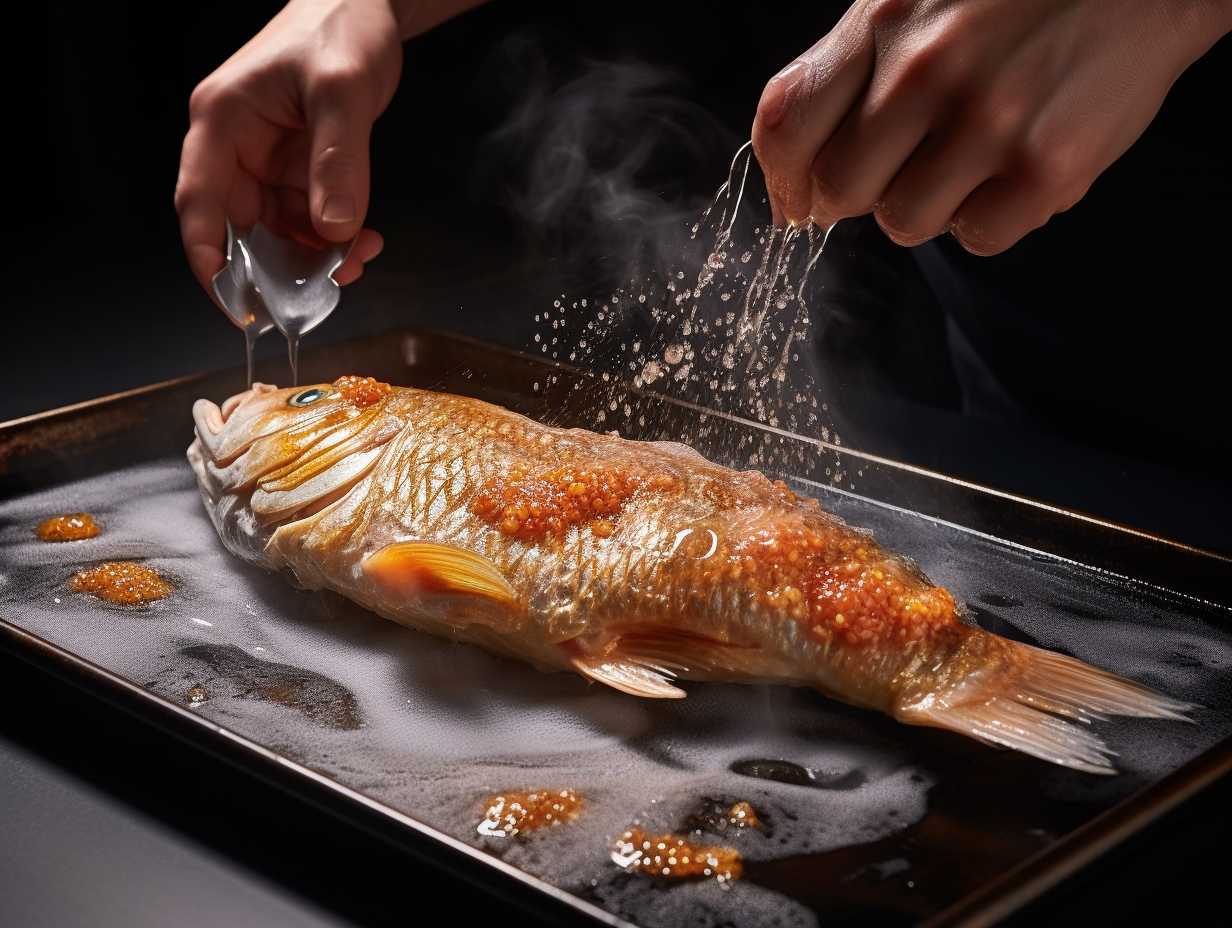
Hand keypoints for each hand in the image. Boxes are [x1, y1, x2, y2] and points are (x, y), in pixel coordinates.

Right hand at [174, 0, 402, 297]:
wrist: (367, 6)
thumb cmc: (339, 28)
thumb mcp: (341, 91)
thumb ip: (338, 162)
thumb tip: (335, 229)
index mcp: (222, 122)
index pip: (200, 203)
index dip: (210, 259)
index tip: (234, 303)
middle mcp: (236, 147)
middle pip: (242, 229)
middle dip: (281, 266)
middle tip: (324, 289)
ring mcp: (267, 161)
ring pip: (279, 230)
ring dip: (315, 255)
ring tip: (358, 257)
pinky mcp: (297, 169)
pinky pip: (307, 218)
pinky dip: (332, 238)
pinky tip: (362, 241)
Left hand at [752, 0, 1231, 254]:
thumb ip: (848, 73)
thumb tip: (797, 189)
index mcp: (884, 20)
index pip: (785, 123)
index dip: (784, 179)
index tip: (799, 199)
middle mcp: (925, 69)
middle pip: (839, 191)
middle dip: (866, 190)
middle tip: (913, 160)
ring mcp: (988, 120)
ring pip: (903, 223)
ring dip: (931, 204)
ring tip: (974, 154)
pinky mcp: (1047, 167)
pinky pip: (976, 238)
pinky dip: (991, 216)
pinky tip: (1017, 165)